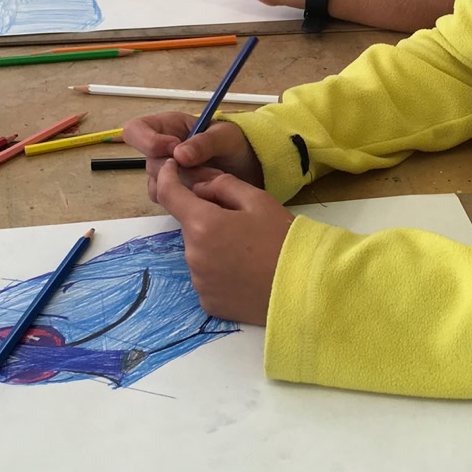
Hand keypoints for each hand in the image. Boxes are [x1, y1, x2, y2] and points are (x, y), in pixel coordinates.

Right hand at [121, 112, 263, 203]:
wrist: (248, 166)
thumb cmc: (234, 143)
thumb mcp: (225, 136)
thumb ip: (204, 143)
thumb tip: (179, 155)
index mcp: (167, 126)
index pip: (135, 130)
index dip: (148, 141)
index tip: (174, 150)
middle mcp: (161, 150)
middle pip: (150, 164)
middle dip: (180, 172)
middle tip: (209, 172)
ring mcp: (166, 173)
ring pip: (158, 186)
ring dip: (187, 187)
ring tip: (214, 182)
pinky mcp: (174, 192)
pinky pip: (168, 201)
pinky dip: (188, 200)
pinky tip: (208, 194)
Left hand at [155, 160, 291, 324]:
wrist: (304, 287)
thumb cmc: (283, 239)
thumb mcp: (258, 199)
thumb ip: (222, 185)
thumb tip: (199, 188)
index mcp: (203, 224)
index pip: (170, 194)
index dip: (167, 176)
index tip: (170, 168)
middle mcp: (193, 255)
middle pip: (190, 227)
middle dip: (206, 219)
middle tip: (240, 223)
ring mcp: (199, 282)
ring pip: (198, 253)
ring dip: (213, 246)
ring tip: (247, 252)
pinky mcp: (208, 302)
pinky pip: (206, 278)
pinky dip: (218, 271)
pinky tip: (244, 272)